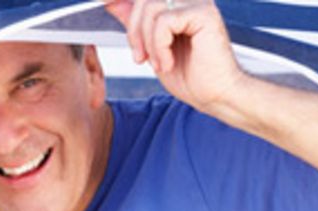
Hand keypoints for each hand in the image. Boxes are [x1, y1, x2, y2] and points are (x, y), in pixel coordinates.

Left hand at [103, 0, 248, 115]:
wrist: (215, 95)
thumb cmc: (190, 75)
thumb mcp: (151, 47)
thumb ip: (135, 22)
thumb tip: (112, 2)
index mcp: (178, 3)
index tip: (102, 1)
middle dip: (134, 29)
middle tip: (140, 57)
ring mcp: (198, 2)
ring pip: (151, 8)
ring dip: (147, 41)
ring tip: (158, 63)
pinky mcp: (204, 13)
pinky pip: (164, 21)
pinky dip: (160, 46)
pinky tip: (169, 62)